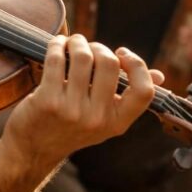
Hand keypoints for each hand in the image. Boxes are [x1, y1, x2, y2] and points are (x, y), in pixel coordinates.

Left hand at [2, 35, 160, 169]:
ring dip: (77, 42)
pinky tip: (57, 46)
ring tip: (71, 43)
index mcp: (116, 123)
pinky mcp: (47, 100)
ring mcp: (71, 110)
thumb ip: (126, 97)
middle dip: (98, 47)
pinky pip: (57, 59)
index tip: (122, 55)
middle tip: (88, 47)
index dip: (137, 65)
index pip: (144, 91)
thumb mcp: (103, 119)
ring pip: (82, 57)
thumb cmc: (70, 128)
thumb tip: (159, 75)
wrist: (33, 150)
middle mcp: (96, 118)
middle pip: (109, 63)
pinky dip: (57, 45)